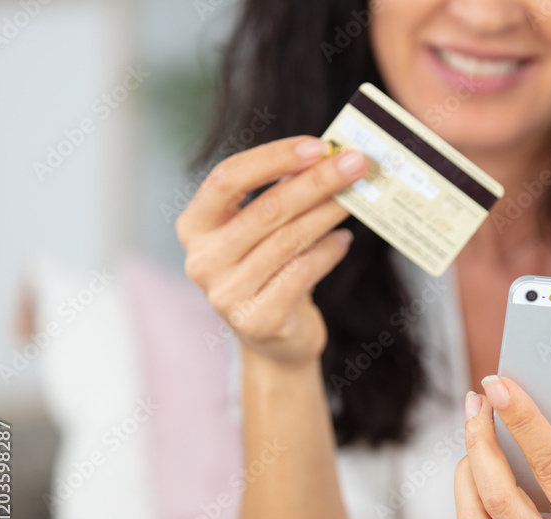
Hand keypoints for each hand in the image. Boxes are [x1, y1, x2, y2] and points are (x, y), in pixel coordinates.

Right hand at [176, 136, 367, 365]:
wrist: (277, 341)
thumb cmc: (271, 271)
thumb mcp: (266, 229)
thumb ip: (283, 192)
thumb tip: (328, 154)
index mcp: (195, 226)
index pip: (227, 178)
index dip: (273, 157)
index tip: (318, 145)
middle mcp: (202, 260)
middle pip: (265, 208)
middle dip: (317, 181)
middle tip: (356, 164)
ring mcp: (227, 294)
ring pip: (288, 240)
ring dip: (328, 213)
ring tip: (355, 198)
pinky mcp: (259, 319)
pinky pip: (302, 272)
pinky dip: (329, 251)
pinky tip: (345, 239)